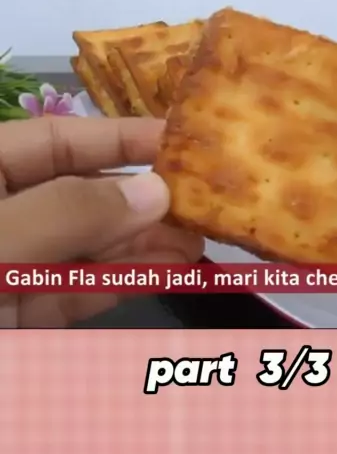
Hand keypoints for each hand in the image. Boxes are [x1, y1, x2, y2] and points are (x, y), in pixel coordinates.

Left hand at [0, 117, 203, 326]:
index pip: (55, 141)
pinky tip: (167, 271)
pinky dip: (121, 281)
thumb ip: (70, 213)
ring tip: (196, 241)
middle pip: (78, 193)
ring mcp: (9, 267)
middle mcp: (2, 214)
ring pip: (85, 246)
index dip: (119, 137)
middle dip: (140, 199)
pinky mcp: (19, 316)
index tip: (181, 141)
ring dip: (142, 244)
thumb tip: (154, 191)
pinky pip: (76, 290)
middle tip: (200, 203)